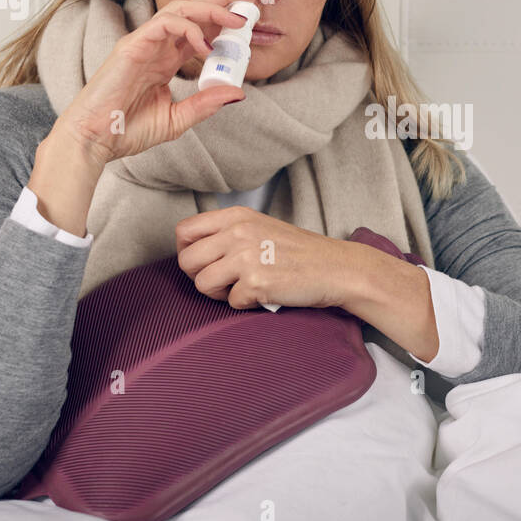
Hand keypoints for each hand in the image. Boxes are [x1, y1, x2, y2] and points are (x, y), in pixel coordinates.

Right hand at [53, 0, 262, 164]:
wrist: (94, 141)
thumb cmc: (126, 131)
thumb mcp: (177, 120)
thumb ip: (205, 104)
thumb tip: (238, 92)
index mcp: (166, 60)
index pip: (200, 29)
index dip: (226, 20)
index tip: (254, 19)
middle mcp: (157, 46)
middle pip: (194, 9)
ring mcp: (143, 43)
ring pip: (181, 9)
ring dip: (213, 10)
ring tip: (239, 21)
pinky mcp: (132, 46)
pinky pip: (164, 23)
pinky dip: (189, 29)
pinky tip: (206, 46)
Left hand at [175, 206, 357, 310]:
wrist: (335, 268)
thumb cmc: (298, 252)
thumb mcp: (260, 227)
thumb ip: (227, 233)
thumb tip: (193, 251)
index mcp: (237, 216)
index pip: (184, 231)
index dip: (187, 251)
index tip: (203, 262)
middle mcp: (238, 232)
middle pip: (187, 261)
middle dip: (200, 276)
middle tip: (223, 281)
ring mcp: (247, 257)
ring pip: (202, 284)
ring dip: (220, 293)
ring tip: (243, 289)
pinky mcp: (257, 283)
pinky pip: (231, 302)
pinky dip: (245, 304)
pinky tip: (264, 295)